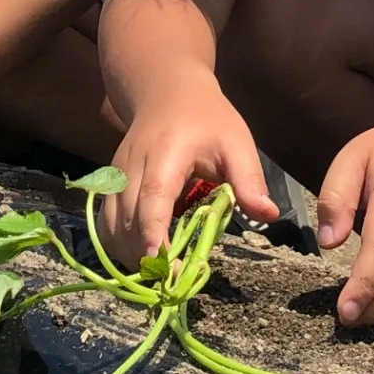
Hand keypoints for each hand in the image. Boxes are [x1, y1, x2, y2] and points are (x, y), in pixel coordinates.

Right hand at [101, 79, 280, 267]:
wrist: (166, 91)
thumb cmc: (207, 118)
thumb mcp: (236, 142)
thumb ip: (249, 179)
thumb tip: (268, 214)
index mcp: (165, 154)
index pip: (153, 198)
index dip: (154, 233)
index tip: (163, 263)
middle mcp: (131, 166)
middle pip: (127, 219)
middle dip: (145, 256)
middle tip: (172, 282)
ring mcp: (116, 175)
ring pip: (110, 225)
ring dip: (129, 255)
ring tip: (160, 274)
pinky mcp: (110, 184)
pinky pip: (105, 222)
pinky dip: (118, 245)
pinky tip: (141, 257)